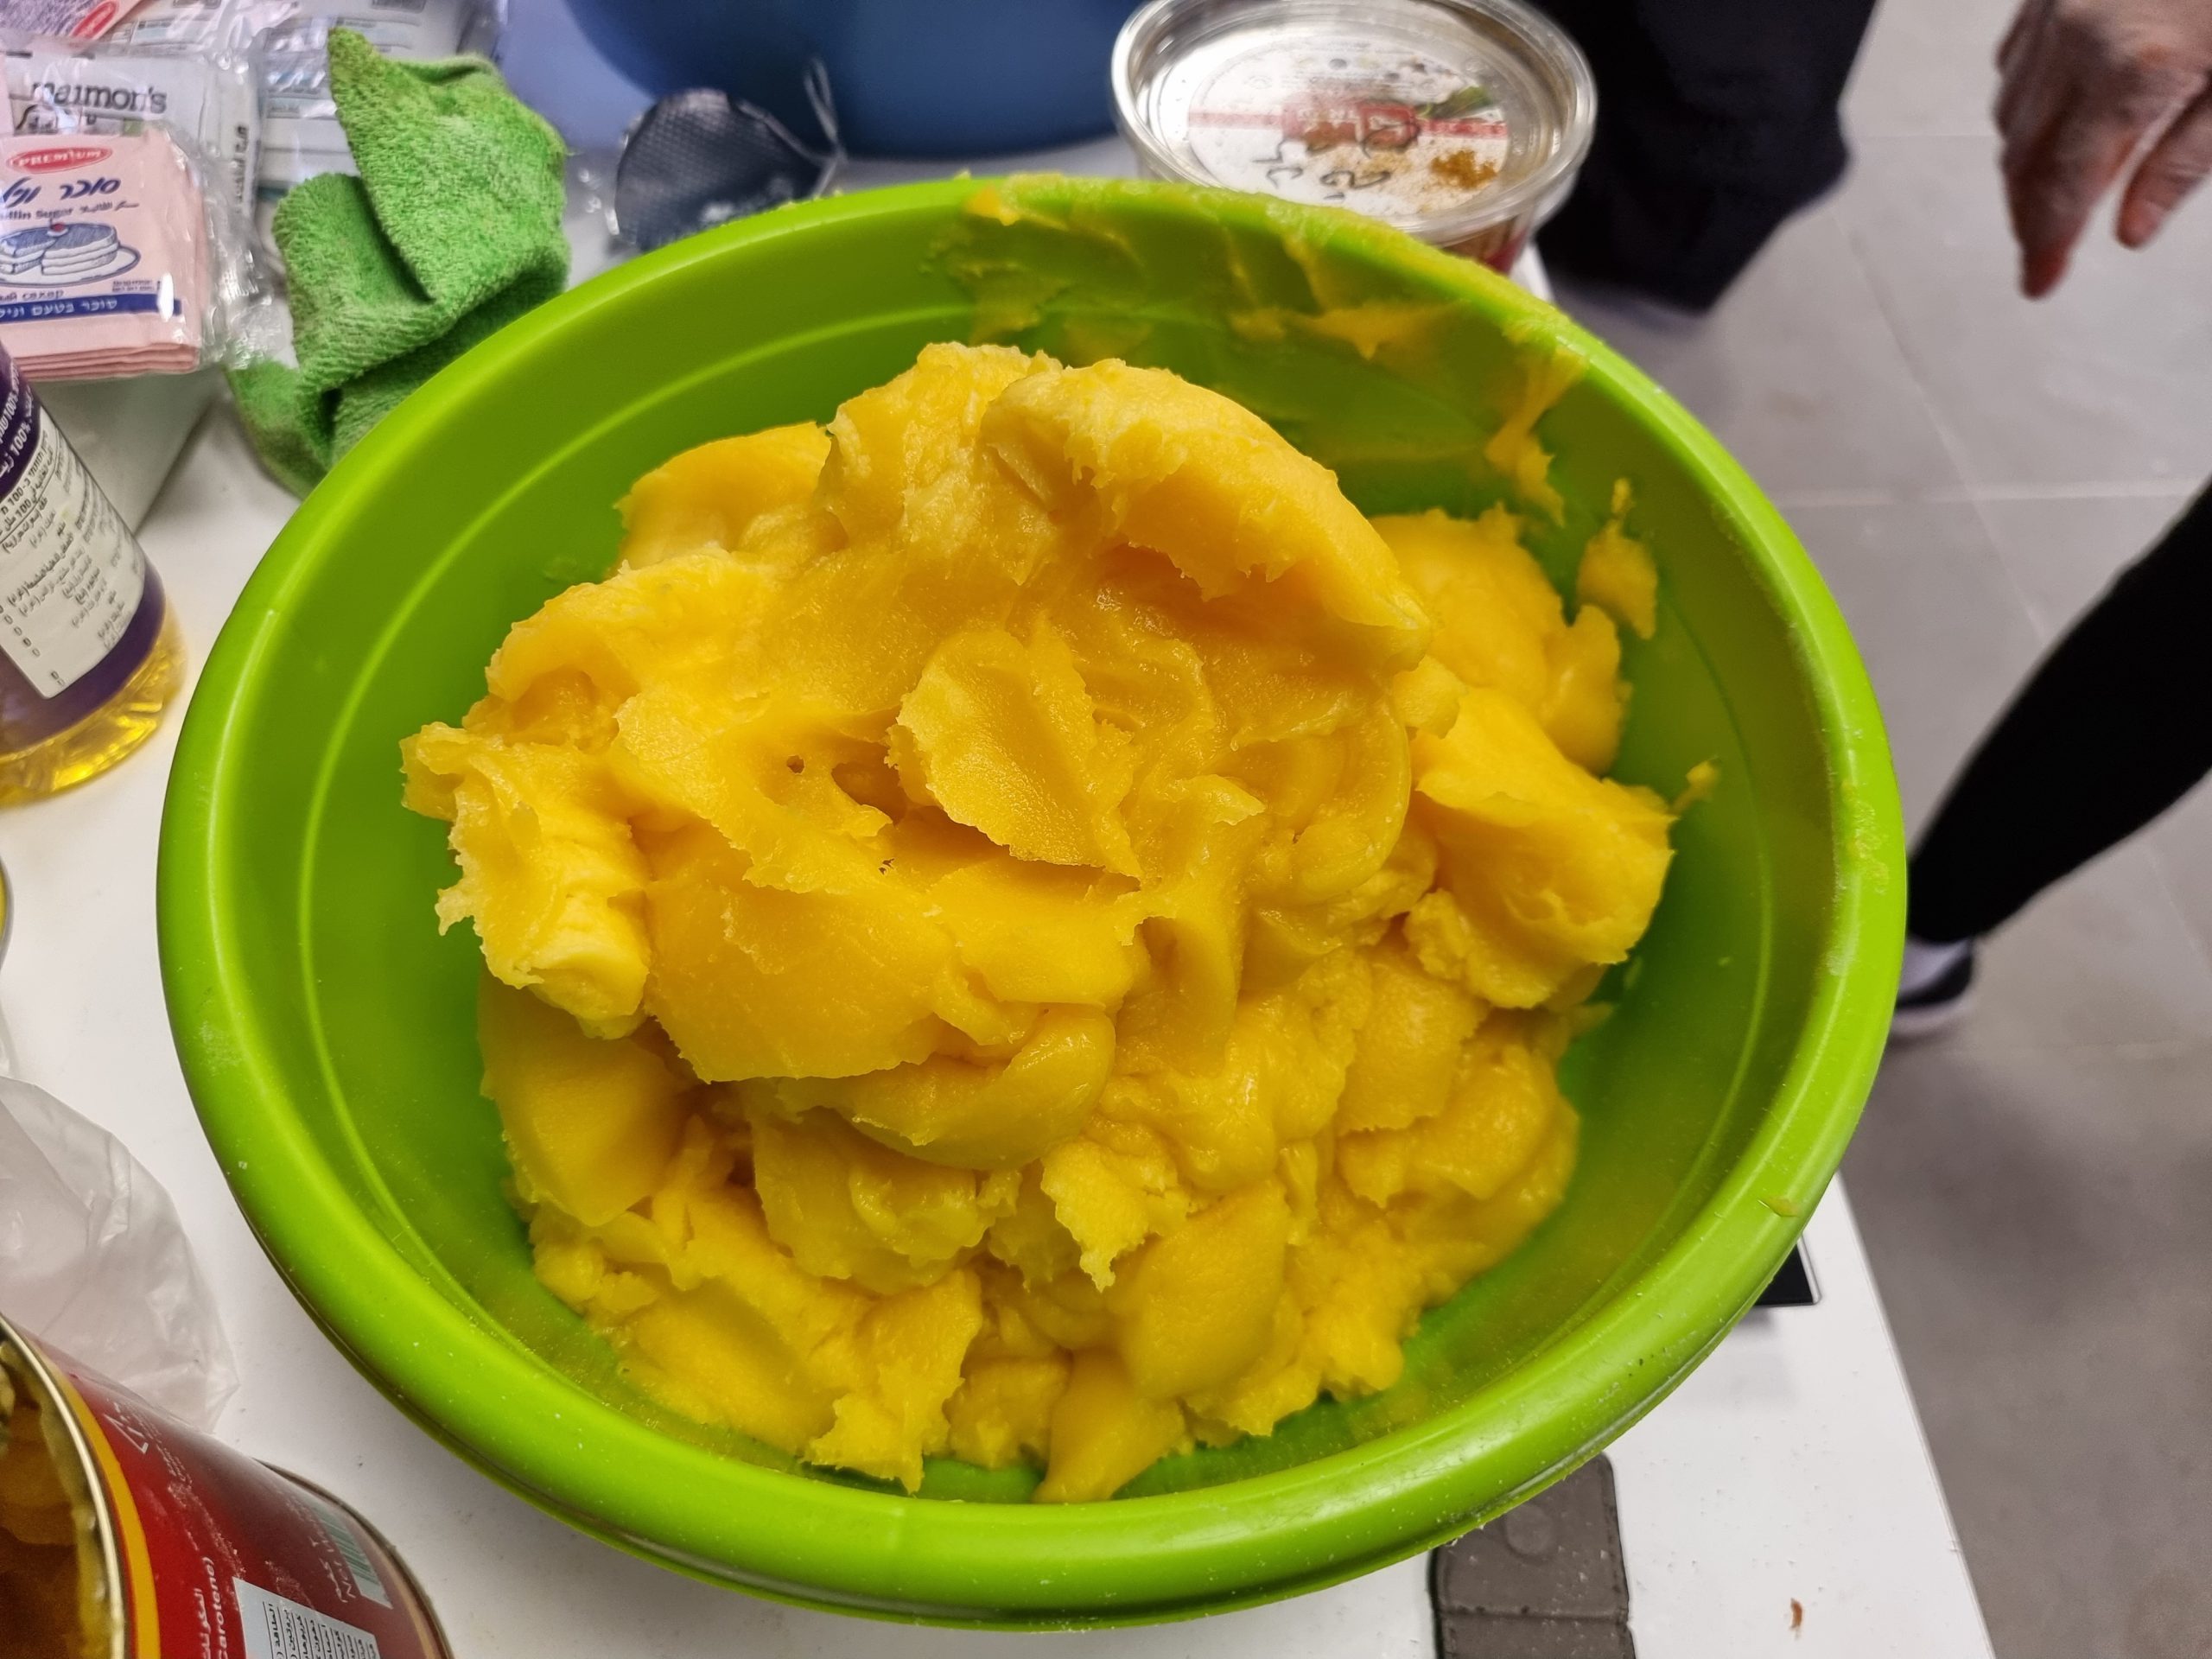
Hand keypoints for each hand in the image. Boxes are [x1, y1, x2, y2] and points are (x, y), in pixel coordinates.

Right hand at [1995, 0, 2211, 295]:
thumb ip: (2185, 161)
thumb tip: (2130, 230)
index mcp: (2131, 72)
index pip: (2063, 187)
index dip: (2045, 244)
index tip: (2040, 283)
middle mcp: (2078, 39)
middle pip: (2023, 157)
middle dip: (2028, 215)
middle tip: (2043, 254)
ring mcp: (2058, 8)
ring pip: (2011, 114)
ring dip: (2023, 166)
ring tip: (2048, 199)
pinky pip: (2017, 62)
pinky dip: (2025, 106)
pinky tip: (2052, 124)